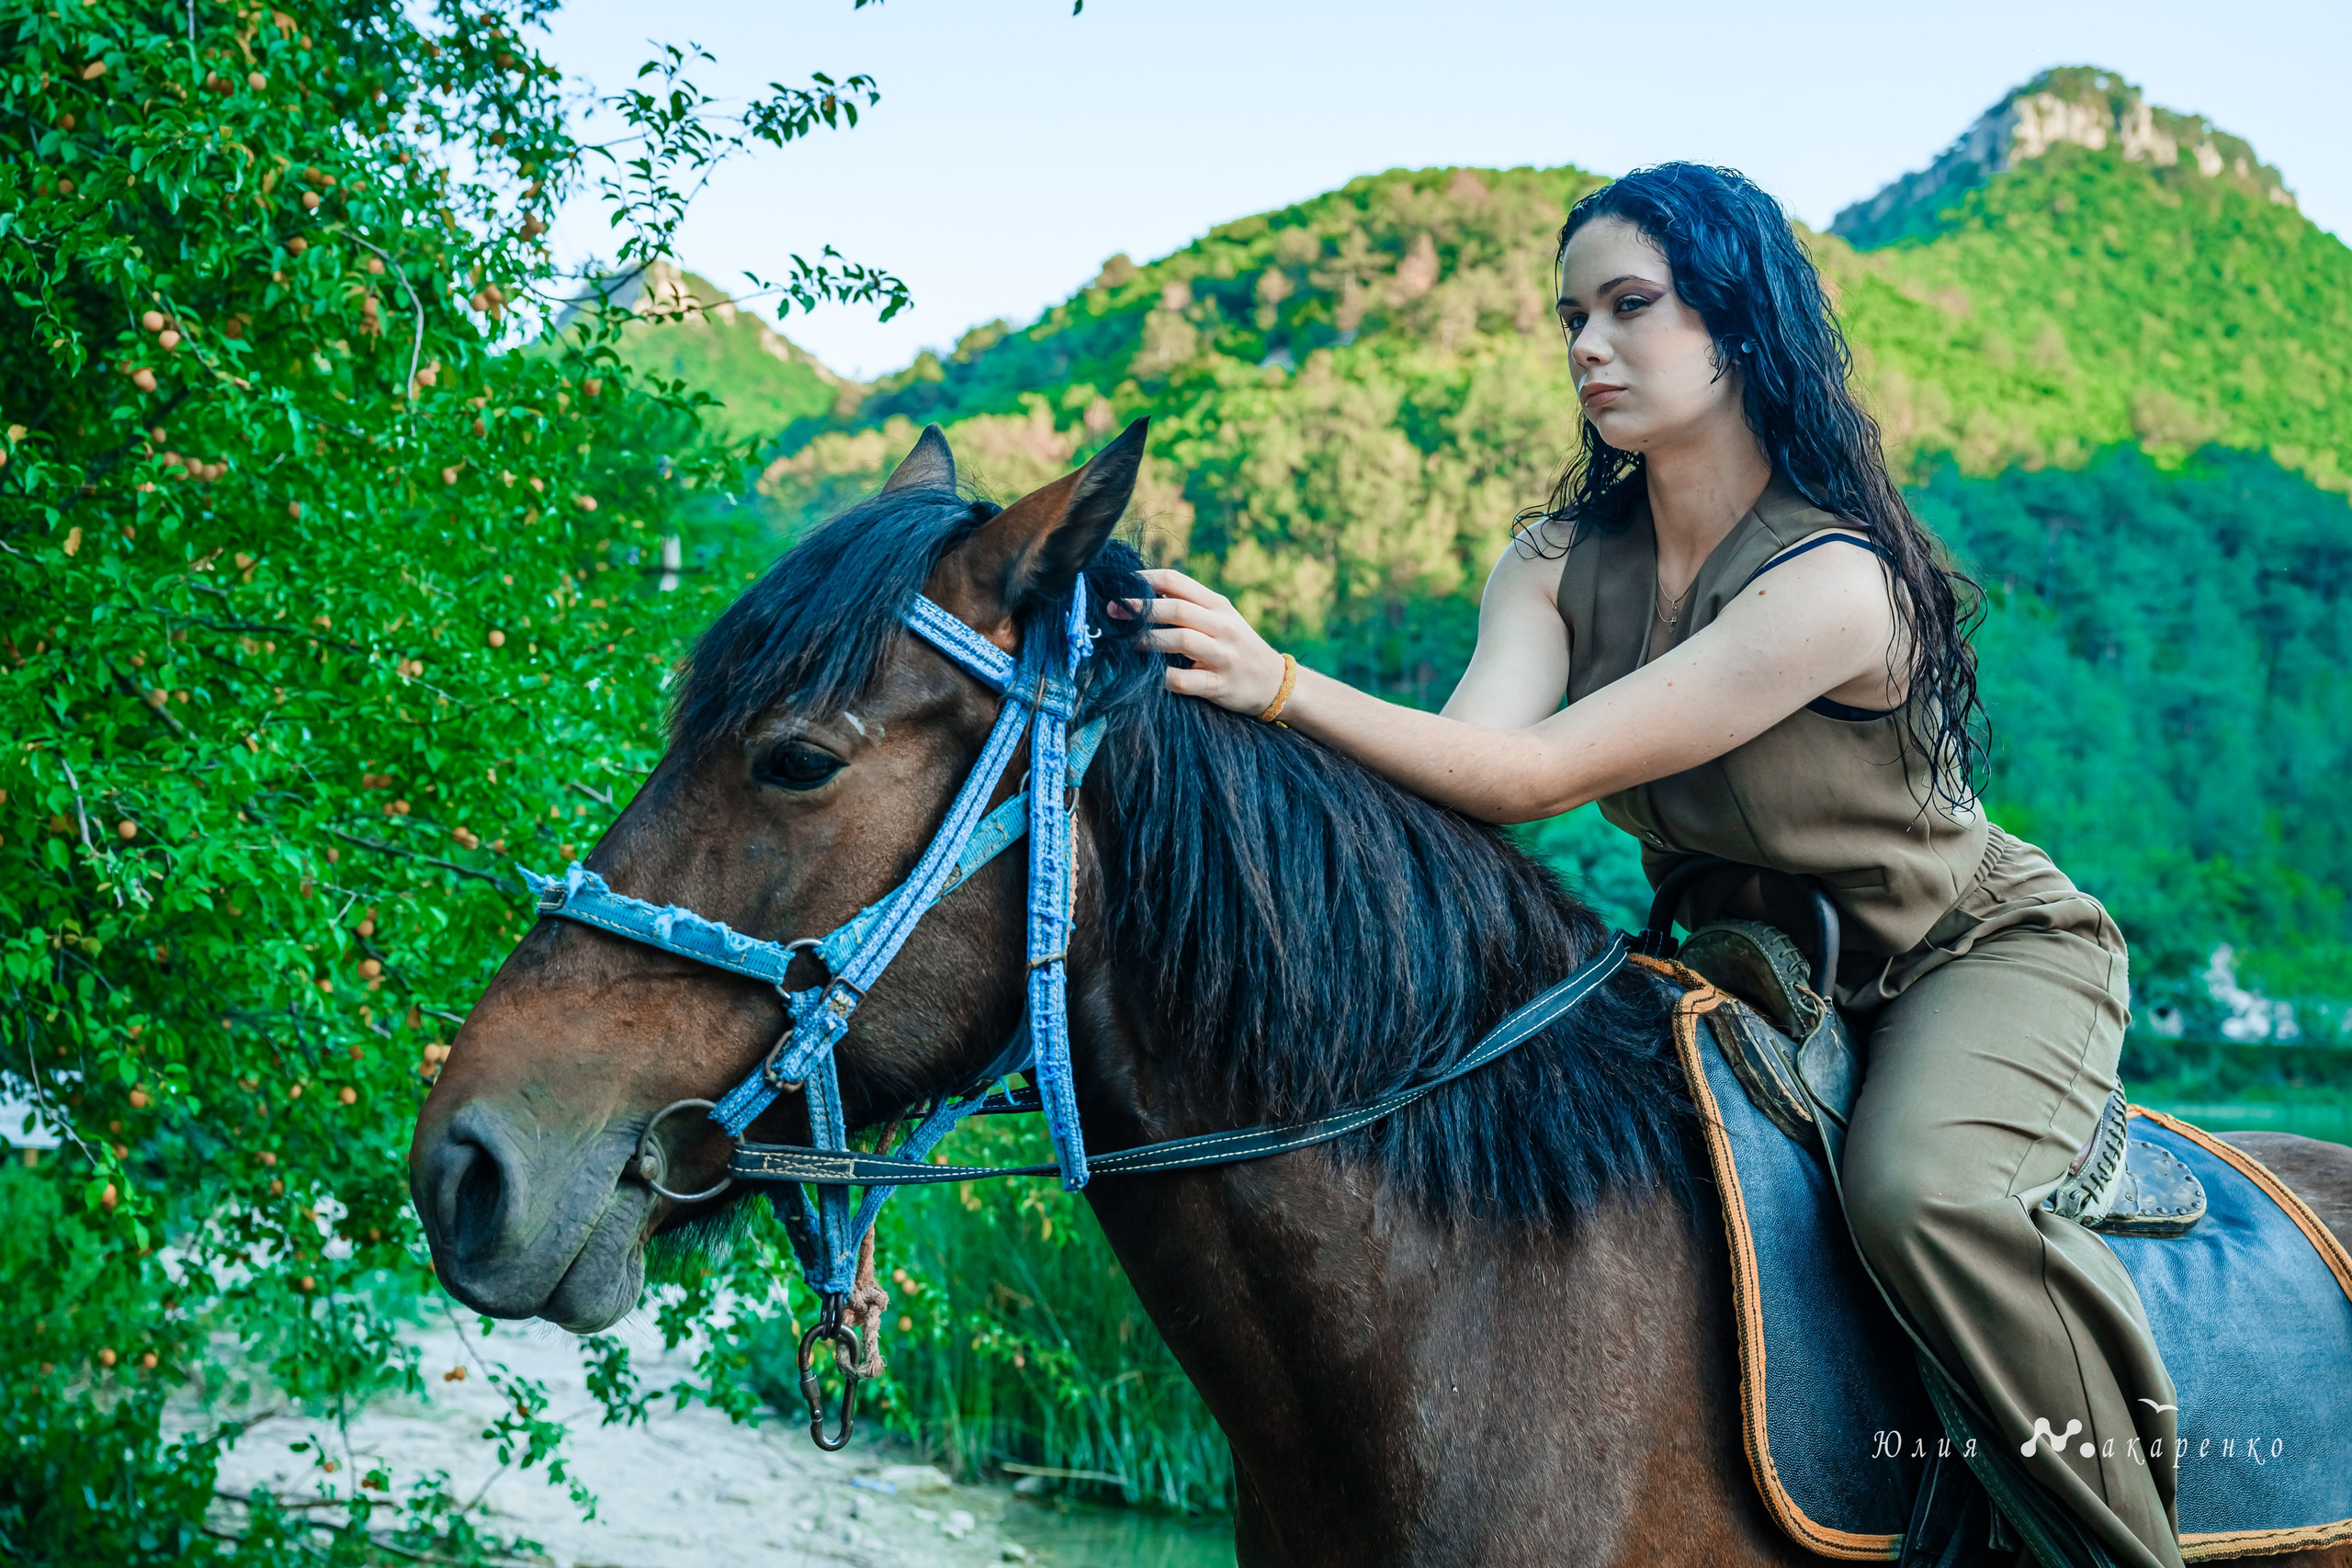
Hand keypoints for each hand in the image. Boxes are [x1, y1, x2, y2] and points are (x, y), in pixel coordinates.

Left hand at [1117, 568, 1290, 714]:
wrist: (1276, 683)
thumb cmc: (1236, 646)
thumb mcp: (1220, 618)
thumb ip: (1189, 605)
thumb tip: (1143, 592)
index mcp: (1218, 605)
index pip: (1176, 581)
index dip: (1143, 580)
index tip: (1118, 584)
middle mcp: (1222, 626)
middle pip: (1176, 609)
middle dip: (1139, 609)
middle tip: (1111, 611)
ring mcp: (1223, 656)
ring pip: (1180, 641)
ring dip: (1147, 641)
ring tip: (1126, 642)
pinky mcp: (1219, 685)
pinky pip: (1183, 680)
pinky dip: (1161, 677)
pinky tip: (1146, 676)